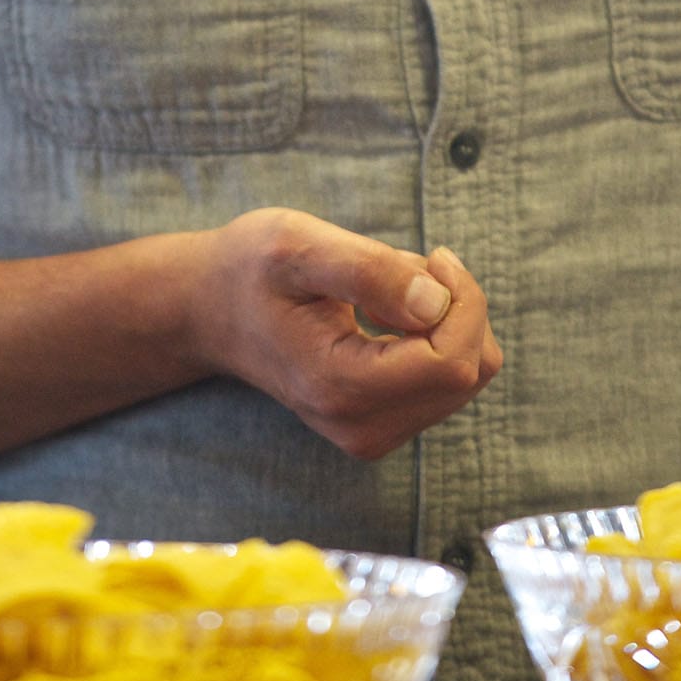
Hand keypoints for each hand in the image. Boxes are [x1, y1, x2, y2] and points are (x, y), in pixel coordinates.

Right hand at [191, 208, 501, 460]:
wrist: (213, 309)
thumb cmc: (253, 268)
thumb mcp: (301, 245)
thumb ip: (370, 271)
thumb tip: (437, 304)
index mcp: (340, 387)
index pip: (451, 362)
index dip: (464, 302)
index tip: (435, 256)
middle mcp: (359, 427)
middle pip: (467, 372)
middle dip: (461, 308)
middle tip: (417, 264)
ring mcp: (370, 435)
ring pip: (465, 377)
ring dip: (448, 320)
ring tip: (392, 288)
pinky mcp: (380, 425)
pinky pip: (446, 382)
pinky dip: (437, 337)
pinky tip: (393, 314)